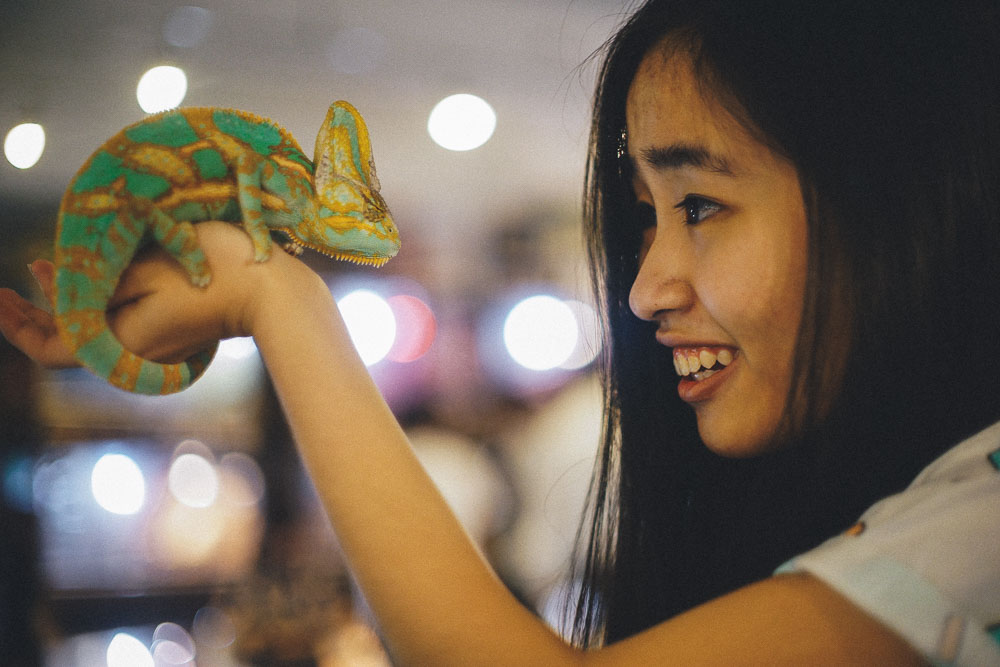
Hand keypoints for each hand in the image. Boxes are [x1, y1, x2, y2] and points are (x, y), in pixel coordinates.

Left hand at [0, 221, 294, 368]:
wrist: (272, 293)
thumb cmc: (210, 271)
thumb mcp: (143, 267)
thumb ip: (94, 280)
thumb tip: (56, 282)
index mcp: (117, 341)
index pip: (47, 347)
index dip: (14, 324)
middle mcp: (130, 353)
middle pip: (67, 341)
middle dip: (35, 312)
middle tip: (11, 280)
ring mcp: (152, 346)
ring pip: (93, 330)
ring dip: (65, 303)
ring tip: (45, 265)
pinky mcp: (170, 334)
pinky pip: (119, 323)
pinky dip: (97, 302)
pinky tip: (94, 273)